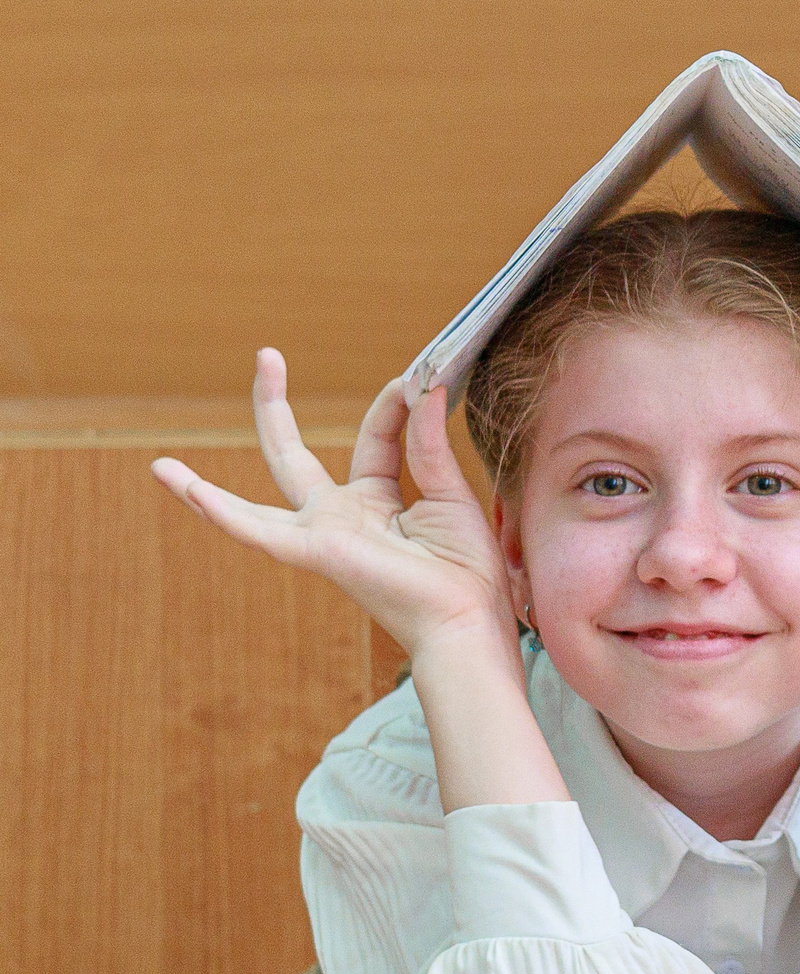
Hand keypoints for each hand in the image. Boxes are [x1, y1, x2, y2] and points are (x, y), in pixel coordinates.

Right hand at [151, 350, 516, 656]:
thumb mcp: (450, 494)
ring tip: (158, 464)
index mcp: (376, 503)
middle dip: (275, 408)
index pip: (374, 438)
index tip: (417, 381)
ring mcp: (321, 535)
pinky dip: (222, 513)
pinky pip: (259, 533)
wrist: (467, 620)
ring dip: (203, 487)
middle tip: (266, 354)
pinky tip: (189, 492)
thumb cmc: (466, 571)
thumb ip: (429, 445)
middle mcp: (340, 517)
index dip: (393, 406)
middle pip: (292, 457)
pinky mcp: (316, 552)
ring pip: (252, 506)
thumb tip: (427, 390)